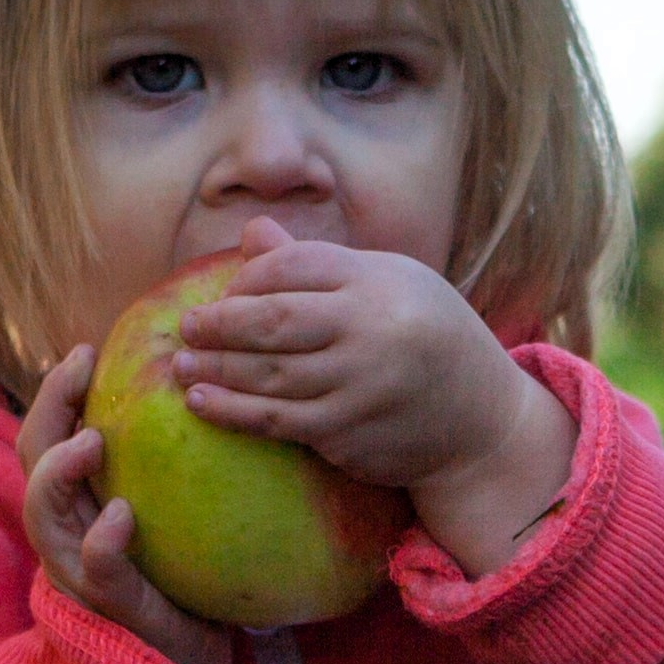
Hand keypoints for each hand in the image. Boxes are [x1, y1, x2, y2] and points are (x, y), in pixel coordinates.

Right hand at [20, 342, 236, 663]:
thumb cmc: (183, 583)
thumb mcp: (168, 514)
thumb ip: (166, 468)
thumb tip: (206, 393)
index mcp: (76, 507)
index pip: (44, 438)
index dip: (56, 392)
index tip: (88, 350)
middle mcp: (65, 535)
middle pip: (30, 460)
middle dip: (49, 407)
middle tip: (81, 367)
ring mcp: (81, 573)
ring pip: (44, 513)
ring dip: (60, 472)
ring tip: (91, 440)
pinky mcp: (112, 607)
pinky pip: (95, 570)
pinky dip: (102, 541)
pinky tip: (121, 518)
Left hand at [165, 227, 577, 575]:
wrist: (483, 420)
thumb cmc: (427, 338)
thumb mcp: (389, 284)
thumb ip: (318, 265)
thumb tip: (253, 232)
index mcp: (378, 280)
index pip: (292, 266)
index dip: (249, 278)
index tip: (227, 294)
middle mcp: (369, 328)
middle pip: (273, 319)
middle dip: (220, 323)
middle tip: (187, 328)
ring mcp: (358, 384)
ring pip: (269, 374)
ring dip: (216, 369)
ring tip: (181, 366)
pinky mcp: (349, 432)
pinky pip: (278, 420)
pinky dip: (234, 411)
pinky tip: (202, 402)